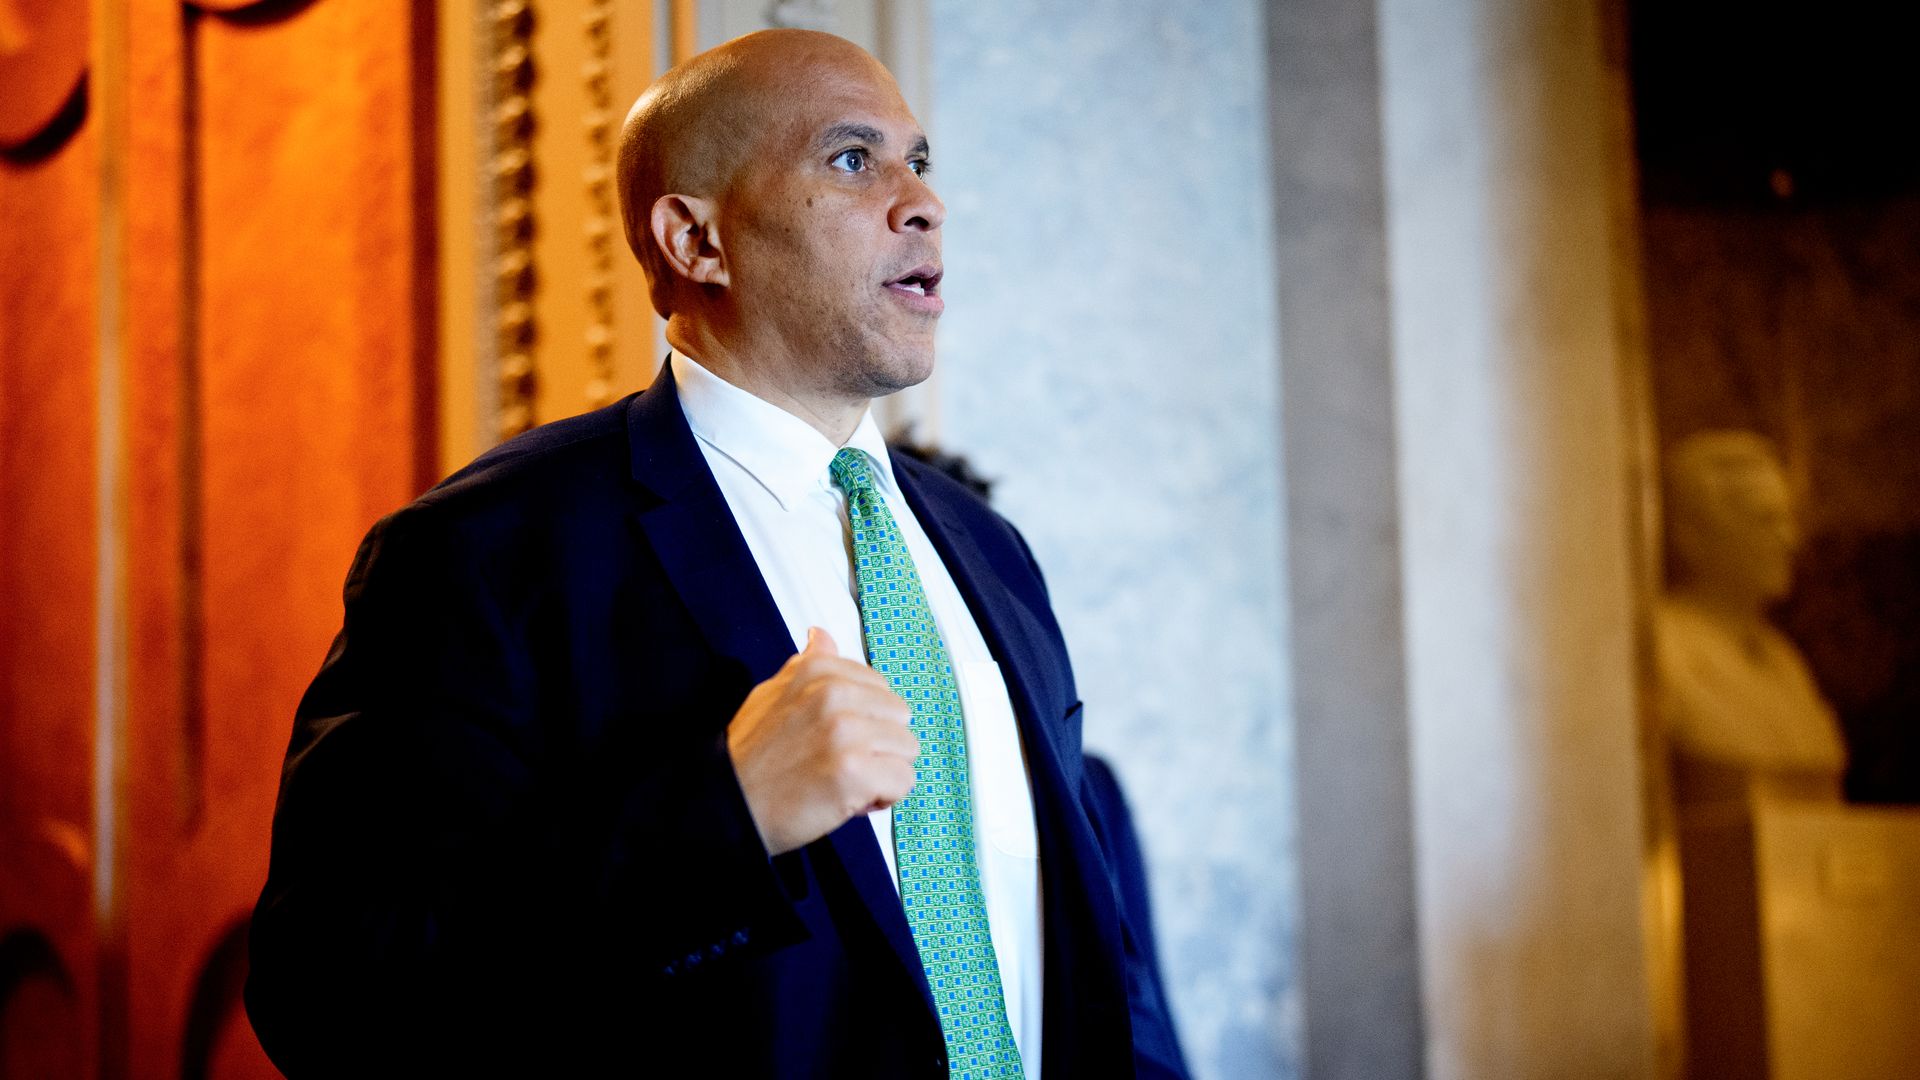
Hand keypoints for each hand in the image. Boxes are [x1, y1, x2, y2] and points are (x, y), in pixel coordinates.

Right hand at [726, 627, 917, 855]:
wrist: (728, 806)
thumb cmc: (752, 758)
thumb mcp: (772, 694)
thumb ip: (806, 665)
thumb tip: (822, 636)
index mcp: (818, 671)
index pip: (882, 688)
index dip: (865, 720)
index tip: (836, 737)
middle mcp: (834, 694)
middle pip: (900, 718)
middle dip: (879, 745)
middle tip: (841, 763)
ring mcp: (845, 732)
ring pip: (906, 750)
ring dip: (882, 772)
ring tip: (844, 781)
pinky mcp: (854, 772)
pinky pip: (903, 782)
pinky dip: (883, 797)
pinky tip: (852, 800)